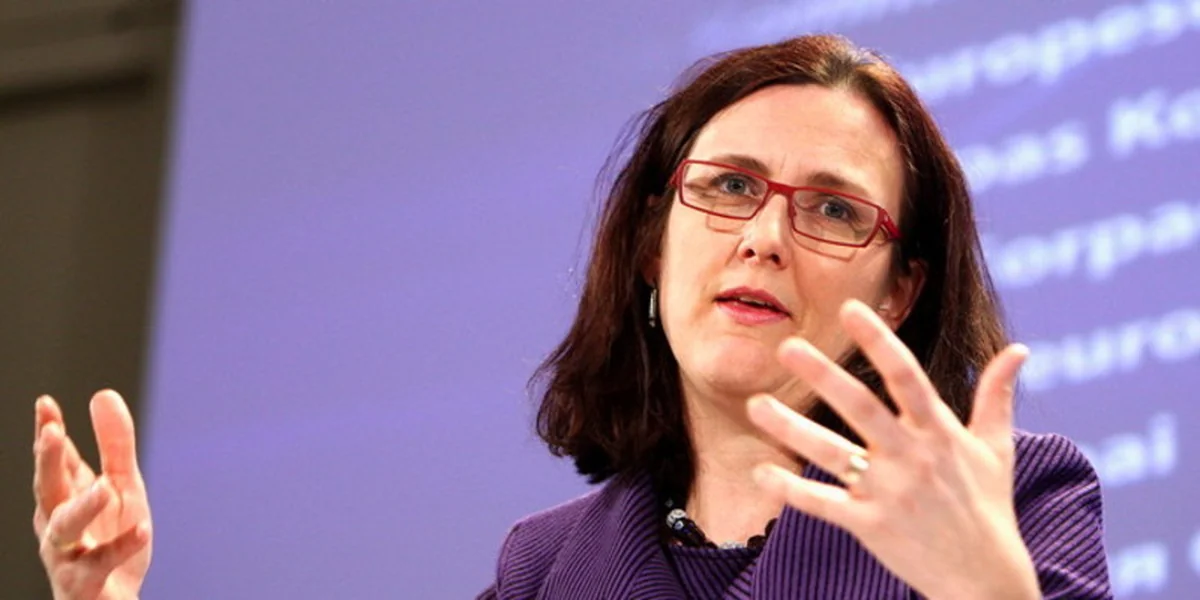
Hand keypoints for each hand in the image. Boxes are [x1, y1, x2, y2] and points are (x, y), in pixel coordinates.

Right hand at [32, 390, 152, 599]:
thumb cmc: (110, 540)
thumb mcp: (122, 487)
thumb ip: (115, 445)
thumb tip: (102, 394)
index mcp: (66, 496)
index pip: (54, 461)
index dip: (48, 432)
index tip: (46, 404)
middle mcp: (59, 524)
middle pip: (48, 490)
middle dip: (48, 463)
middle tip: (51, 434)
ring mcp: (68, 555)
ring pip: (65, 530)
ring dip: (83, 506)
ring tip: (105, 487)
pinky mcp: (84, 584)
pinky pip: (100, 564)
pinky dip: (122, 546)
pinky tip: (143, 528)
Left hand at [747, 300, 1038, 599]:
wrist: (985, 580)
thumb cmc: (988, 507)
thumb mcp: (996, 449)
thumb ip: (997, 396)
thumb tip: (1020, 351)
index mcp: (940, 432)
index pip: (907, 376)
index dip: (879, 341)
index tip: (851, 308)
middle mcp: (912, 457)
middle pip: (862, 408)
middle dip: (824, 376)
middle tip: (786, 347)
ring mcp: (890, 493)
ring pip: (832, 454)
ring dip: (790, 428)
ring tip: (755, 405)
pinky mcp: (871, 526)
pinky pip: (823, 505)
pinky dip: (791, 490)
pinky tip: (760, 471)